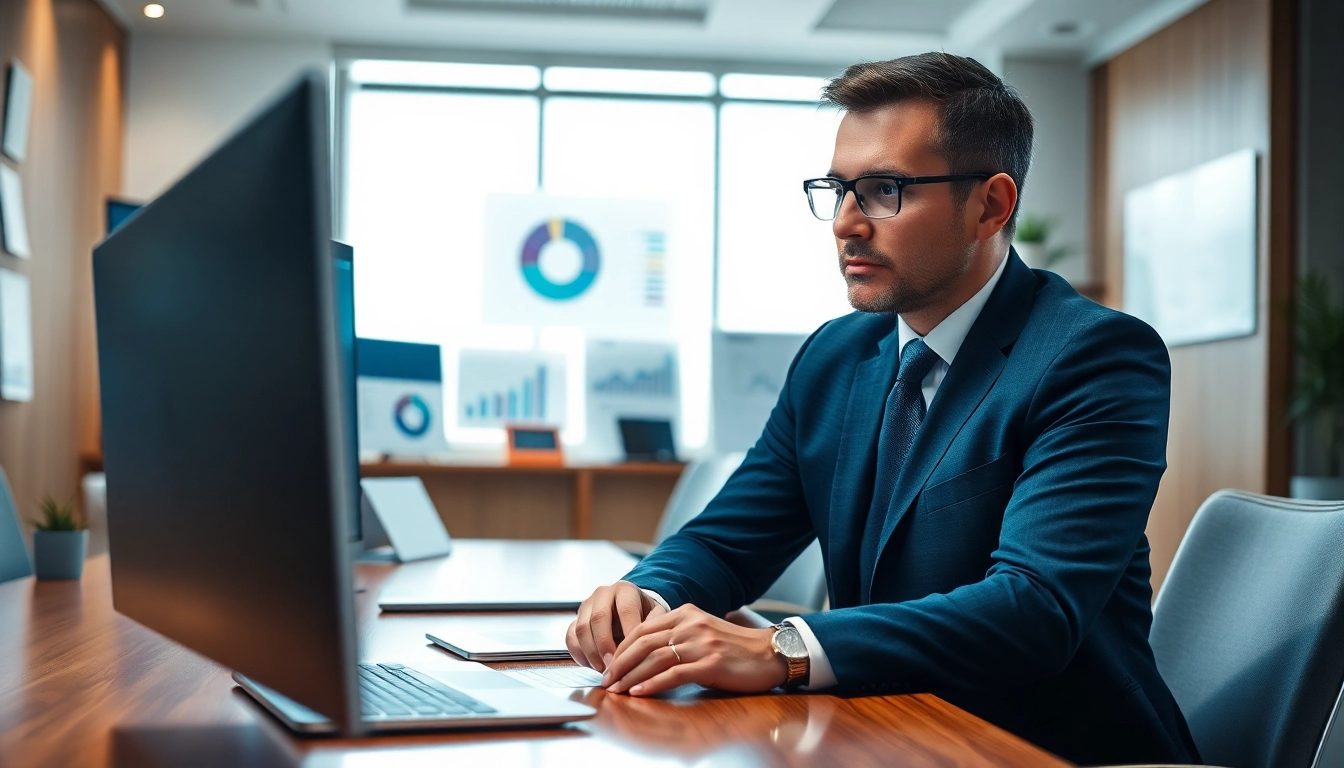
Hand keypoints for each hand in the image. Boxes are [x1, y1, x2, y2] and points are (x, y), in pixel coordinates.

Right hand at [567, 581, 666, 671]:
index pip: (626, 609)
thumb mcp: (656, 615)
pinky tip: (590, 665)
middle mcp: (602, 594)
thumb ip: (655, 626)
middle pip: (598, 618)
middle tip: (613, 666)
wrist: (631, 607)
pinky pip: (570, 636)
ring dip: (591, 652)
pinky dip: (578, 653)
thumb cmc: (645, 613)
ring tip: (604, 669)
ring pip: (581, 628)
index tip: (633, 654)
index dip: (628, 632)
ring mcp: (586, 606)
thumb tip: (649, 645)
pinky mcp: (575, 619)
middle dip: (605, 645)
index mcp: (625, 590)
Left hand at [601, 603, 788, 696]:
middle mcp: (690, 624)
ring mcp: (700, 643)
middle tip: (606, 679)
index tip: (609, 664)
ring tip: (616, 690)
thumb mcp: (703, 630)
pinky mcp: (710, 664)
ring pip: (654, 658)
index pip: (643, 628)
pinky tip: (640, 692)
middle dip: (620, 663)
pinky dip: (652, 683)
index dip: (622, 647)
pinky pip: (673, 674)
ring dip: (631, 676)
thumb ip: (677, 633)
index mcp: (686, 612)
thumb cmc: (734, 647)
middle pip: (643, 642)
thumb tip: (645, 650)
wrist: (769, 654)